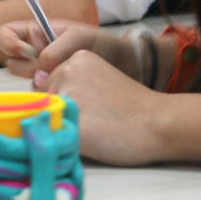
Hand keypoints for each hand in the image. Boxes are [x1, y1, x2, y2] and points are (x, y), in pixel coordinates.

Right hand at [0, 19, 132, 88]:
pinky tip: (66, 92)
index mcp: (37, 32)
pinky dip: (48, 95)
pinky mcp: (53, 90)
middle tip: (44, 70)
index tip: (24, 52)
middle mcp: (34, 53)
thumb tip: (38, 77)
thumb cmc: (101, 43)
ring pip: (24, 81)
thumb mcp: (78, 38)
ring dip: (39, 83)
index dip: (8, 42)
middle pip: (10, 61)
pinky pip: (39, 95)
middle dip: (24, 67)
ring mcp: (42, 73)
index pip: (5, 33)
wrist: (124, 64)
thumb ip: (55, 51)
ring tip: (61, 80)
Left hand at [46, 49, 165, 165]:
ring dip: (62, 127)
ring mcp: (66, 93)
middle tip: (93, 120)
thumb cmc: (132, 108)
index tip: (89, 110)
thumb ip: (74, 84)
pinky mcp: (68, 118)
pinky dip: (67, 141)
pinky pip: (55, 134)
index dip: (64, 102)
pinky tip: (91, 139)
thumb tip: (46, 103)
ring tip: (94, 129)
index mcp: (76, 58)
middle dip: (59, 114)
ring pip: (47, 117)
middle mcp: (65, 71)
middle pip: (43, 100)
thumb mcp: (99, 81)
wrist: (158, 123)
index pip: (48, 84)